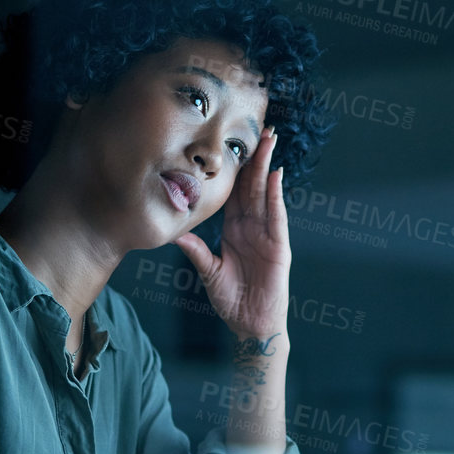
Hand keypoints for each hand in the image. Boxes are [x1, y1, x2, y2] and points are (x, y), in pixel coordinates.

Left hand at [173, 126, 289, 338]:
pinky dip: (276, 196)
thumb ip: (196, 250)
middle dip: (255, 158)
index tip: (231, 144)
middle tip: (258, 129)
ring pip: (265, 194)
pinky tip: (276, 175)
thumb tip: (174, 232)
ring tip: (269, 142)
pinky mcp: (279, 246)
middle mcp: (252, 227)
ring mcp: (267, 234)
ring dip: (267, 167)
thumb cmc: (231, 300)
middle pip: (252, 186)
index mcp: (234, 229)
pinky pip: (277, 216)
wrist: (249, 324)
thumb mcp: (208, 271)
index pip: (234, 192)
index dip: (234, 169)